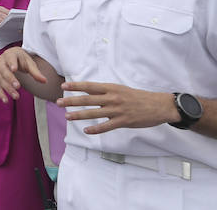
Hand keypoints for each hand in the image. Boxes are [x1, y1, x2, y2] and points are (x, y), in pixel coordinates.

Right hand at [0, 48, 46, 102]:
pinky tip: (6, 100)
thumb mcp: (29, 63)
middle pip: (4, 70)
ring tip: (16, 96)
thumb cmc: (21, 60)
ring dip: (7, 88)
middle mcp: (1, 61)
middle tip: (18, 86)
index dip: (12, 63)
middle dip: (10, 79)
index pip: (10, 58)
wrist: (12, 57)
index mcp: (10, 54)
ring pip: (0, 79)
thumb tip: (44, 81)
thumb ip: (36, 72)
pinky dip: (0, 93)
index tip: (14, 69)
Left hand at [58, 81, 179, 133]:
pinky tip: (86, 130)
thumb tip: (90, 93)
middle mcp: (112, 98)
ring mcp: (117, 110)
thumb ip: (106, 92)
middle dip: (71, 101)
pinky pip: (106, 126)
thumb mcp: (121, 89)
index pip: (89, 86)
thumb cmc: (138, 97)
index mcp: (111, 88)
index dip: (75, 86)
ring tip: (67, 116)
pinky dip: (95, 129)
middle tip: (58, 102)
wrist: (158, 105)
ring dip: (79, 115)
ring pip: (94, 113)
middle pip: (87, 99)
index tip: (63, 86)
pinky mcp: (123, 121)